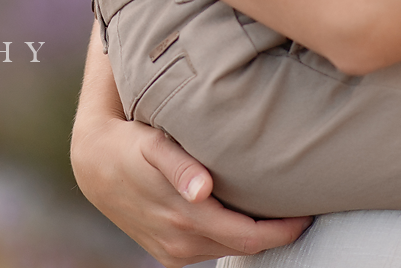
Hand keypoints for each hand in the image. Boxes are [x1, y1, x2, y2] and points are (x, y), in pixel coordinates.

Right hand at [71, 107, 309, 264]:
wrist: (94, 165)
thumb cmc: (131, 146)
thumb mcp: (153, 146)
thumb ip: (179, 166)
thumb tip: (202, 190)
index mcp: (184, 220)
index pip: (249, 237)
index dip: (282, 230)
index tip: (306, 212)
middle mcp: (180, 243)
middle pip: (244, 246)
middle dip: (276, 232)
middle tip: (301, 206)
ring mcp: (173, 252)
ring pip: (229, 250)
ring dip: (254, 235)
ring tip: (276, 208)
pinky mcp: (168, 253)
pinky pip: (211, 250)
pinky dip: (231, 236)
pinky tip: (241, 213)